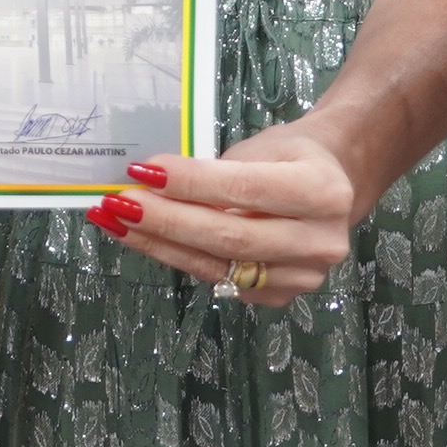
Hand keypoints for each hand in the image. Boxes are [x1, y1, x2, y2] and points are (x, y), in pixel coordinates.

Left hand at [89, 127, 358, 309]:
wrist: (331, 187)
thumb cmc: (289, 158)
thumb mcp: (261, 148)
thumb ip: (217, 171)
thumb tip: (152, 184)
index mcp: (322, 191)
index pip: (243, 188)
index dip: (190, 182)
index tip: (144, 170)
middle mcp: (319, 241)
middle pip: (228, 235)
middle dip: (165, 219)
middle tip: (118, 202)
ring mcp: (303, 277)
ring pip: (216, 263)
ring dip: (158, 243)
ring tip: (115, 221)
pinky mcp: (280, 297)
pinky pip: (217, 279)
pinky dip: (176, 258)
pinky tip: (143, 239)